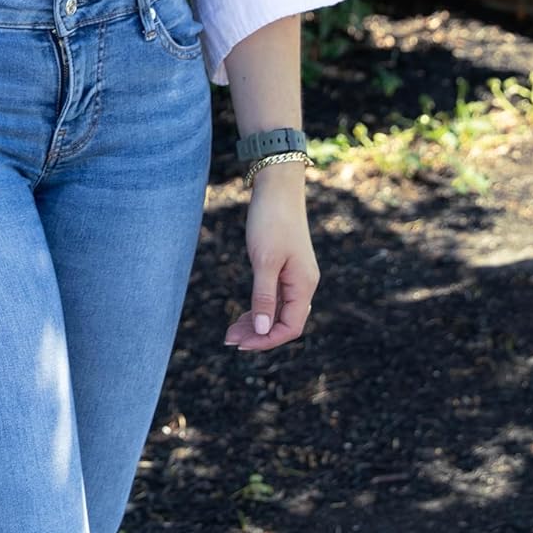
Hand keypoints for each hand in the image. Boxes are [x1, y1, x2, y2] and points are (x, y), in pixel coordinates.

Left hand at [222, 165, 318, 351]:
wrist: (277, 188)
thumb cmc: (271, 221)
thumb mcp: (264, 260)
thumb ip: (263, 296)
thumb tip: (262, 329)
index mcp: (303, 285)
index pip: (290, 327)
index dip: (266, 340)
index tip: (241, 344)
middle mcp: (303, 284)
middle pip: (284, 322)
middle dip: (257, 334)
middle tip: (228, 340)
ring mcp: (295, 276)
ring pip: (277, 311)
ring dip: (256, 323)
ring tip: (231, 332)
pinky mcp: (285, 267)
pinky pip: (274, 297)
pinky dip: (258, 308)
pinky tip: (243, 314)